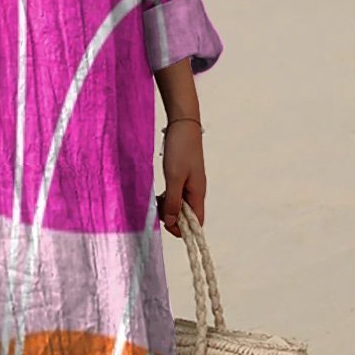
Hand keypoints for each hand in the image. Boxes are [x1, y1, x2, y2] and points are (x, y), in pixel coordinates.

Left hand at [157, 119, 205, 237]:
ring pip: (180, 205)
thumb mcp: (174, 178)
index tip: (166, 226)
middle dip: (172, 218)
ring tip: (156, 202)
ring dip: (168, 208)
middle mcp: (196, 191)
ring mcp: (190, 184)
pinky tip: (158, 195)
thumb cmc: (180, 149)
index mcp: (198, 193)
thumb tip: (172, 223)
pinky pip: (176, 195)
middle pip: (187, 216)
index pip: (197, 222)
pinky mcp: (183, 177)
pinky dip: (167, 198)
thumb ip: (173, 201)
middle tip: (157, 211)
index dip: (183, 230)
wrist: (183, 125)